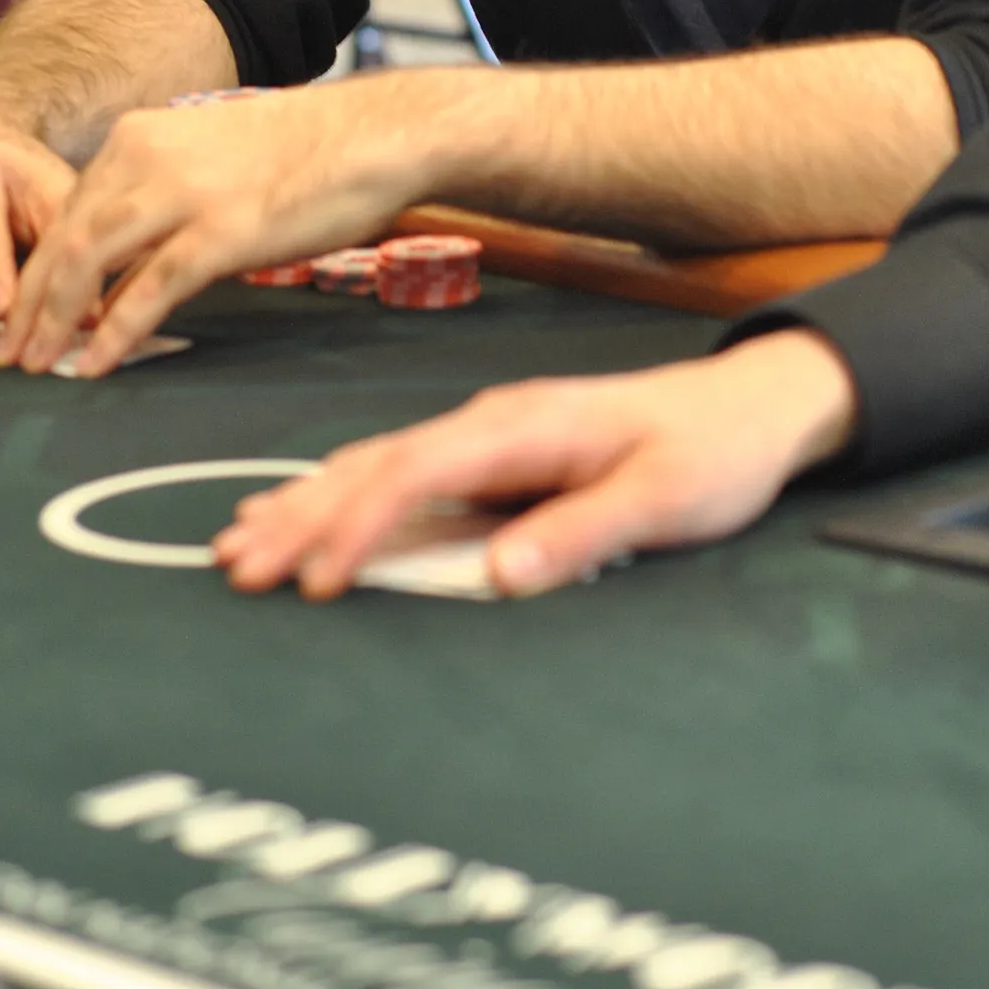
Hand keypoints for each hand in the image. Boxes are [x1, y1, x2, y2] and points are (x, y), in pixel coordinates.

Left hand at [0, 81, 418, 376]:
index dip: (38, 269)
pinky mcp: (221, 231)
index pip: (67, 210)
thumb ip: (164, 200)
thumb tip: (131, 266)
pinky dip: (115, 331)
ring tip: (35, 366)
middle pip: (65, 239)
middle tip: (9, 353)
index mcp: (141, 137)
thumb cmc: (308, 152)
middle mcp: (148, 158)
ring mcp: (182, 194)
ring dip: (56, 322)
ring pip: (90, 262)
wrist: (375, 134)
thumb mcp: (213, 160)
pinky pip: (150, 289)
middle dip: (30, 303)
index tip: (21, 312)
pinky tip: (95, 363)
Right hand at [214, 328, 860, 598]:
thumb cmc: (713, 452)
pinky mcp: (494, 456)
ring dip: (308, 504)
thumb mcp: (665, 501)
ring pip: (377, 466)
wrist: (753, 406)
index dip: (360, 526)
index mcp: (526, 425)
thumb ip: (582, 534)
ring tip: (239, 547)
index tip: (319, 582)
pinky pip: (401, 475)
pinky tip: (306, 516)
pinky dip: (344, 498)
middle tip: (236, 570)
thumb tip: (497, 575)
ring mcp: (489, 435)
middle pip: (376, 466)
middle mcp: (493, 422)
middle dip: (302, 516)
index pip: (417, 470)